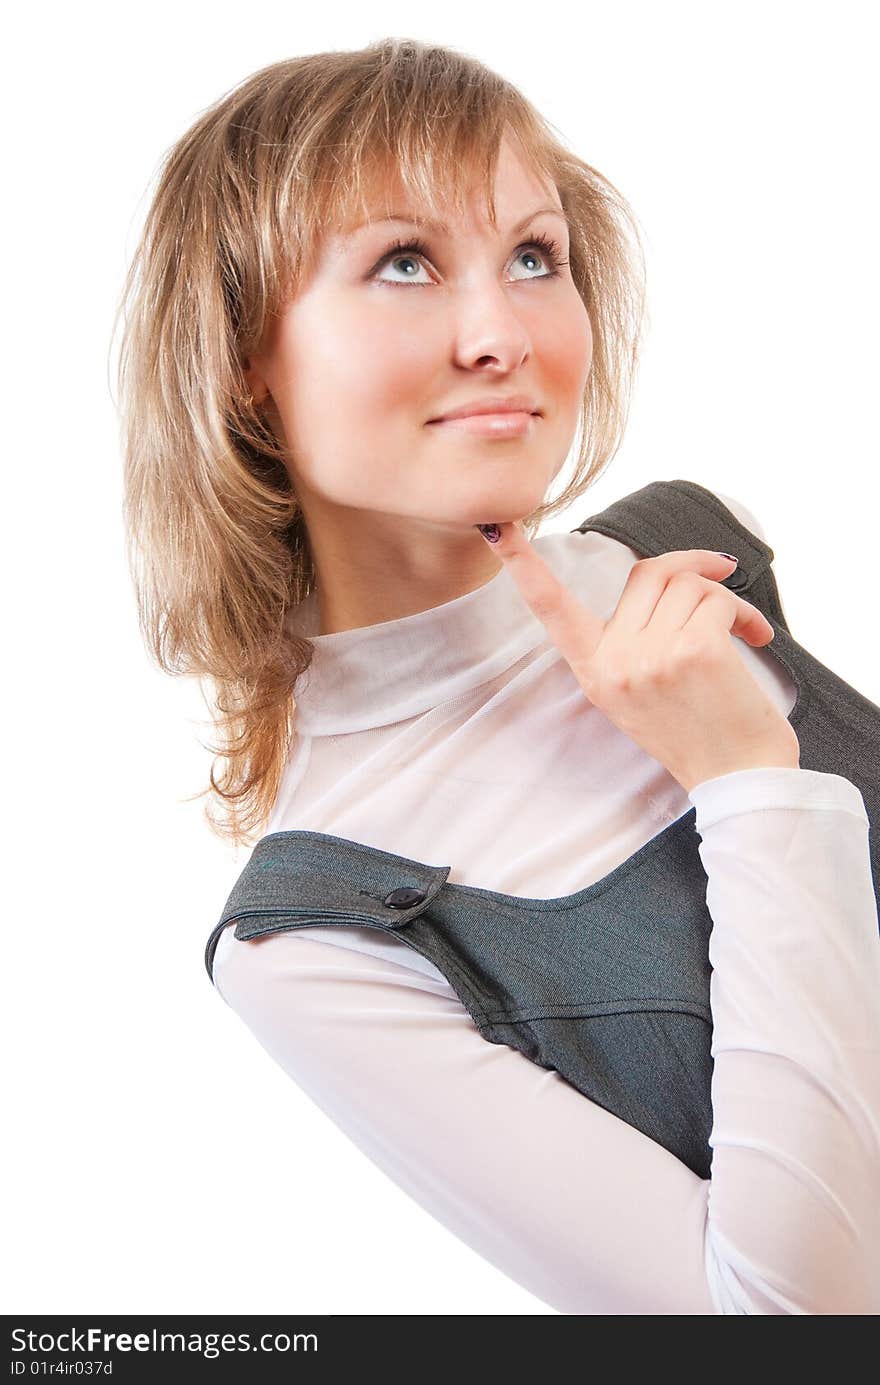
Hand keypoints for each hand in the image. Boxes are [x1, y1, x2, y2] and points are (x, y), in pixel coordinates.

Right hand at [476, 523, 800, 793]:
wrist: (740, 779)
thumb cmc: (698, 733)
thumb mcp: (637, 693)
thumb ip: (630, 641)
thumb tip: (663, 576)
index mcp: (593, 670)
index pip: (550, 608)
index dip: (522, 563)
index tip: (498, 528)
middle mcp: (614, 662)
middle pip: (647, 573)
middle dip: (690, 569)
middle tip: (722, 576)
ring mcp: (652, 656)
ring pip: (688, 584)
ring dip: (725, 598)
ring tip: (743, 630)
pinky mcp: (695, 651)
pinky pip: (719, 601)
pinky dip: (745, 614)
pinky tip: (757, 638)